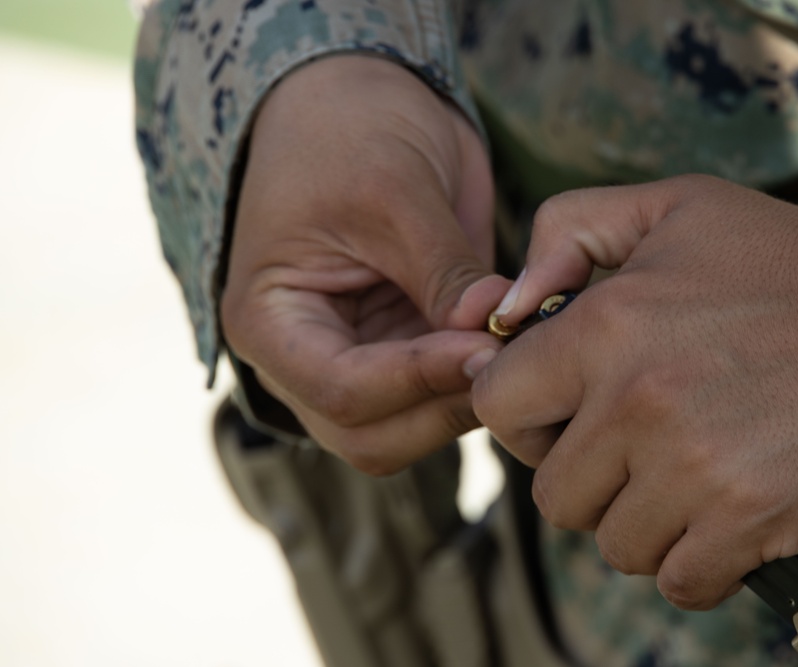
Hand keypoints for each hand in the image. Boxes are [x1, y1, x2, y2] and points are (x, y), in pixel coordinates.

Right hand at [221, 56, 507, 474]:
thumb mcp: (395, 190)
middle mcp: (304, 358)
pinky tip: (513, 345)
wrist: (358, 100)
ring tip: (516, 348)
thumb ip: (441, 269)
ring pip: (409, 429)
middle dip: (442, 407)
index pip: (340, 390)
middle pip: (371, 436)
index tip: (484, 346)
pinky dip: (477, 381)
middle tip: (508, 358)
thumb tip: (492, 328)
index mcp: (270, 322)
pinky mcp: (402, 351)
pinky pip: (439, 395)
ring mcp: (356, 360)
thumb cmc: (350, 130)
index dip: (416, 380)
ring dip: (464, 402)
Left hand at [472, 175, 797, 608]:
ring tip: (682, 482)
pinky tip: (718, 522)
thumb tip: (503, 307)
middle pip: (554, 493)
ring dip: (640, 523)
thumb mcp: (672, 207)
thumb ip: (567, 231)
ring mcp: (695, 469)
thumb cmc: (788, 260)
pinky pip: (680, 581)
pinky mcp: (752, 521)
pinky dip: (693, 563)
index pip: (498, 405)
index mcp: (605, 328)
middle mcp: (638, 403)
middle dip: (585, 478)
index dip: (522, 417)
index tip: (560, 415)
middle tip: (631, 452)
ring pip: (614, 544)